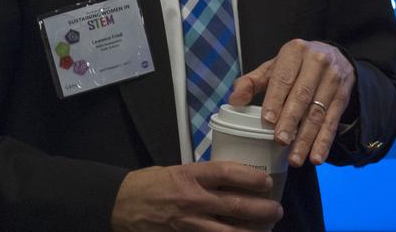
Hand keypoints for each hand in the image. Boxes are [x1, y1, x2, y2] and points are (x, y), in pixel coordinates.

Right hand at [110, 161, 281, 230]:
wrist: (119, 204)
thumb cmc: (151, 183)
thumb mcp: (179, 170)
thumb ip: (205, 176)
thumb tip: (235, 178)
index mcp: (191, 175)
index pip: (227, 173)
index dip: (251, 178)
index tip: (267, 182)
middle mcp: (191, 199)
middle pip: (235, 205)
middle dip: (261, 210)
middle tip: (276, 210)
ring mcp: (187, 223)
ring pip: (227, 231)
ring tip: (265, 230)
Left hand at [228, 39, 355, 166]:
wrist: (334, 56)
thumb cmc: (296, 66)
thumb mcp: (274, 67)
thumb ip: (252, 82)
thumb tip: (234, 101)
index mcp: (296, 51)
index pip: (284, 77)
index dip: (276, 99)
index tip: (268, 121)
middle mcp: (318, 61)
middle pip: (303, 95)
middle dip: (291, 120)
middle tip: (280, 141)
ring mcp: (333, 78)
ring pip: (318, 111)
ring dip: (307, 138)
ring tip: (295, 159)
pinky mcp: (344, 95)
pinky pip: (333, 121)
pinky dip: (325, 141)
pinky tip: (316, 157)